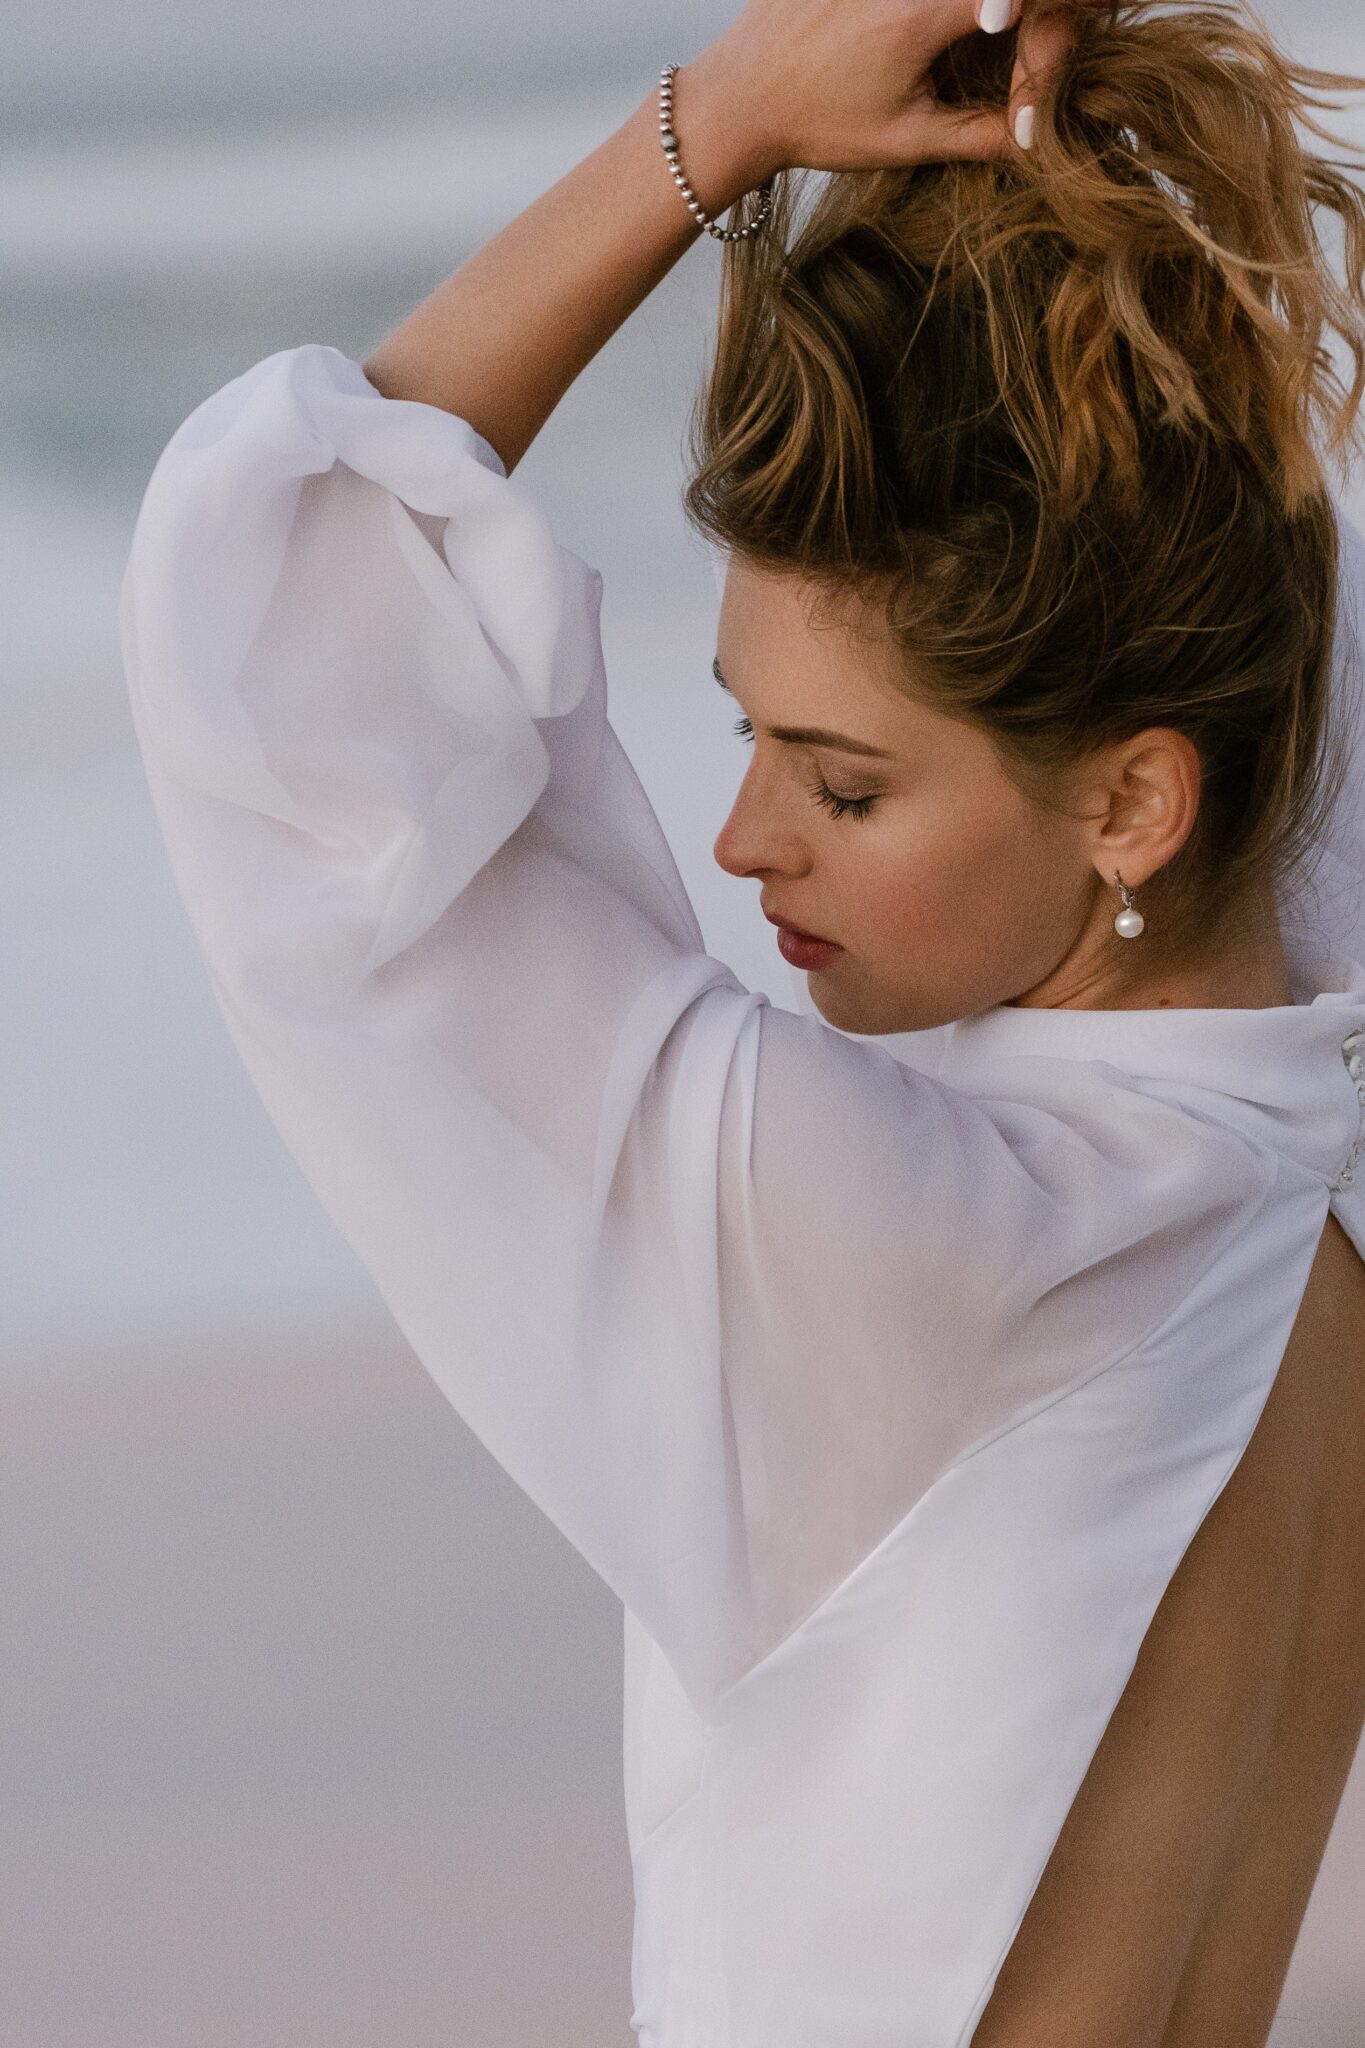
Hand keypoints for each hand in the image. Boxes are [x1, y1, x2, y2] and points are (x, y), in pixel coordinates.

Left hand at [689, 0, 1085, 176]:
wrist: (739, 98)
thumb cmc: (817, 125)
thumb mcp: (907, 140)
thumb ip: (982, 133)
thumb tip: (1038, 135)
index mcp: (920, 13)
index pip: (1022, 3)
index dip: (1047, 39)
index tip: (1031, 81)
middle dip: (1026, 21)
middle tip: (1014, 53)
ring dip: (984, 17)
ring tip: (982, 41)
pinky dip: (947, 13)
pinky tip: (944, 32)